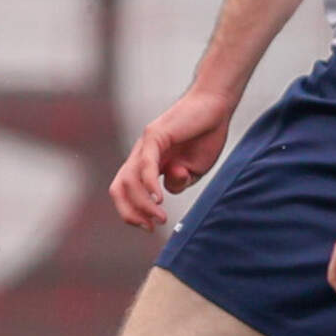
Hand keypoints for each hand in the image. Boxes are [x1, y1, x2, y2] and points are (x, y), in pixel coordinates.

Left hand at [110, 84, 238, 230]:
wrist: (216, 108)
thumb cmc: (205, 136)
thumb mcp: (193, 170)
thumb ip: (178, 183)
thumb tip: (163, 193)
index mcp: (148, 166)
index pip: (126, 193)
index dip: (133, 213)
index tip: (151, 227)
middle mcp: (141, 156)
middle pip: (119, 189)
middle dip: (129, 213)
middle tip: (149, 227)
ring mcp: (145, 145)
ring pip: (129, 180)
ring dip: (143, 204)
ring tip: (160, 216)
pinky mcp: (155, 135)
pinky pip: (146, 164)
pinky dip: (148, 184)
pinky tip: (159, 198)